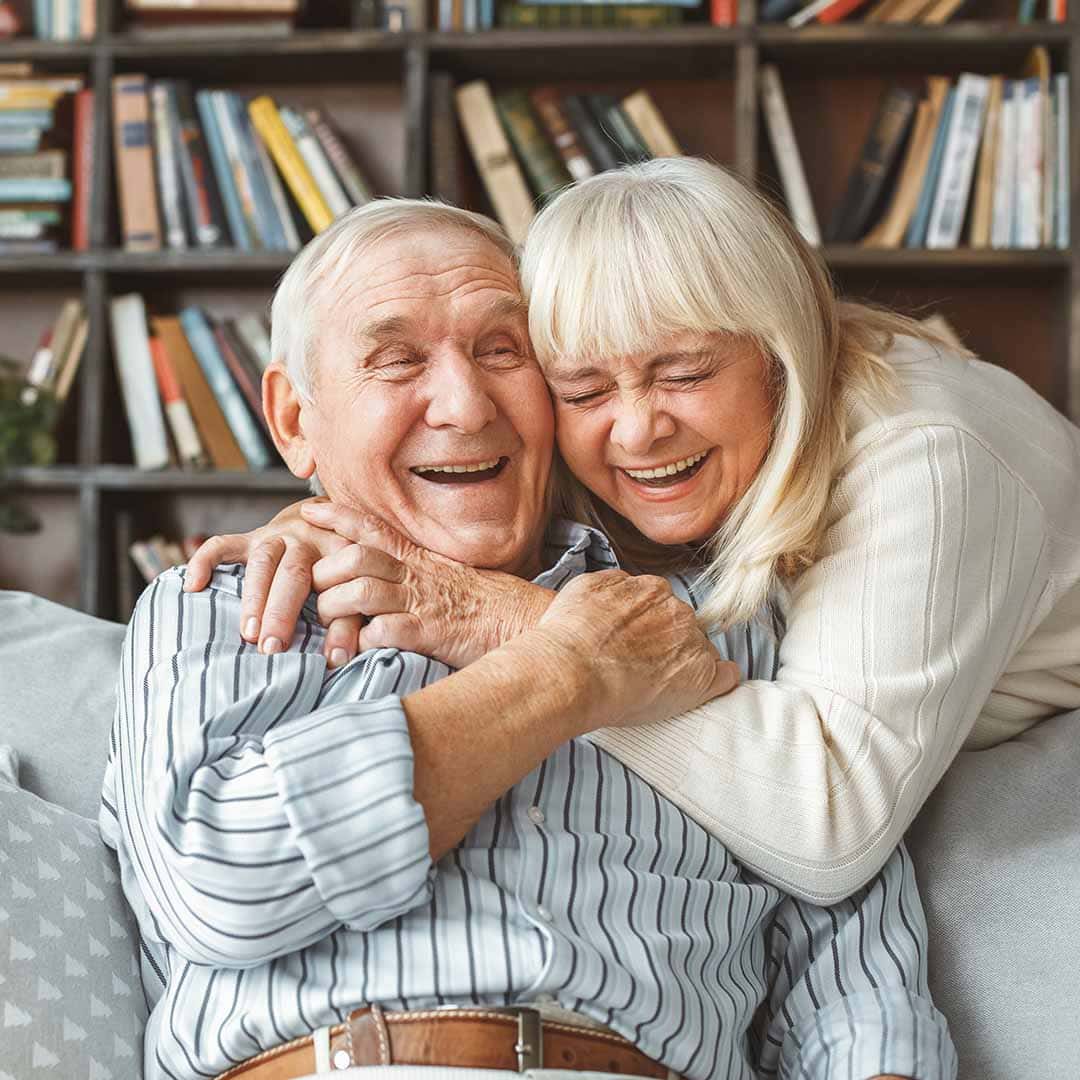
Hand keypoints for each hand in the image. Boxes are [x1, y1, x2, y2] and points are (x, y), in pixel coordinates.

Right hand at [182, 497, 358, 663]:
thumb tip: (338, 660)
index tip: (330, 658)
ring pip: (263, 562)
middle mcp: (309, 540)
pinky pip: (223, 544)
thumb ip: (350, 620)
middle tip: (272, 648)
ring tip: (247, 634)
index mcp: (341, 552)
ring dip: (254, 598)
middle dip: (282, 612)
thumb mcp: (356, 586)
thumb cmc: (341, 566)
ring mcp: (277, 536)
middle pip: (295, 573)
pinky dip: (205, 561)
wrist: (323, 517)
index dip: (336, 624)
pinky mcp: (250, 537)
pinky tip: (193, 586)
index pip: (340, 589)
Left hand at [304, 501, 553, 668]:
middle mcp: (415, 574)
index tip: (309, 510)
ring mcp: (420, 603)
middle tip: (315, 592)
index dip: (337, 517)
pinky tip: (356, 649)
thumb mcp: (445, 574)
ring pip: (359, 592)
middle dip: (324, 573)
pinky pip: (381, 632)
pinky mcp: (427, 634)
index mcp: (418, 558)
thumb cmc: (484, 603)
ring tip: (331, 627)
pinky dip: (361, 641)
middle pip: (354, 558)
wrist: (523, 620)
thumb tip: (379, 570)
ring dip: (336, 608)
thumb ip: (412, 570)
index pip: (371, 527)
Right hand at [531, 570, 739, 733]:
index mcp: (652, 590)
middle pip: (682, 626)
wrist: (572, 672)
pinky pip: (726, 676)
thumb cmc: (569, 635)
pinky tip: (704, 690)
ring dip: (686, 663)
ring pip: (701, 650)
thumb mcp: (585, 588)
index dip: (650, 626)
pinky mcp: (703, 677)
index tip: (638, 642)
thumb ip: (613, 584)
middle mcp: (677, 611)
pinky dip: (718, 682)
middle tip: (642, 666)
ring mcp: (692, 644)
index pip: (663, 605)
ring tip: (658, 685)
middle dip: (668, 643)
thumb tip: (625, 586)